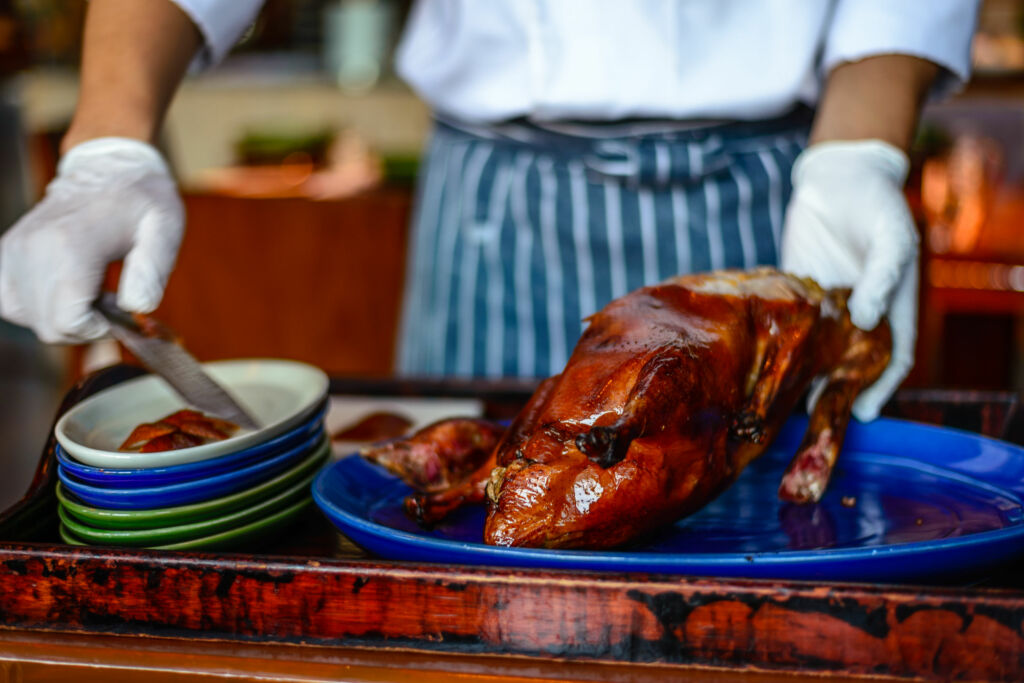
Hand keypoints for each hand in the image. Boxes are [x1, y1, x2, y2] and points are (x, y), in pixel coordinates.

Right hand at [0, 137, 183, 342]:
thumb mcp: (163, 229)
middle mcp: (34, 248)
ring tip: (92, 288)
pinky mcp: (6, 251)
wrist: (109, 165)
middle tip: (111, 298)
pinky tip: (64, 291)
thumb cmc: (141, 199)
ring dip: (62, 315)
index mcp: (72, 246)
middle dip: (84, 326)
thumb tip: (137, 307)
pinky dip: (36, 306)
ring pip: (28, 317)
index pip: (67, 322)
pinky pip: (8, 301)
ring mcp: (15, 249)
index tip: (120, 313)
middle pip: (48, 326)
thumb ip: (152, 270)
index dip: (98, 330)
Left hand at [781, 140, 918, 421]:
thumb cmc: (875, 204)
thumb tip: (865, 320)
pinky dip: (776, 344)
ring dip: (800, 374)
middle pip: (849, 364)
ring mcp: (826, 306)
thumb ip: (881, 277)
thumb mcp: (890, 236)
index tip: (861, 412)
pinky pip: (787, 325)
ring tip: (779, 400)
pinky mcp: (796, 293)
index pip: (891, 359)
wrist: (839, 176)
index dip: (880, 388)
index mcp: (891, 306)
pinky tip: (756, 362)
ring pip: (814, 350)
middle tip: (810, 416)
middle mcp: (859, 313)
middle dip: (832, 391)